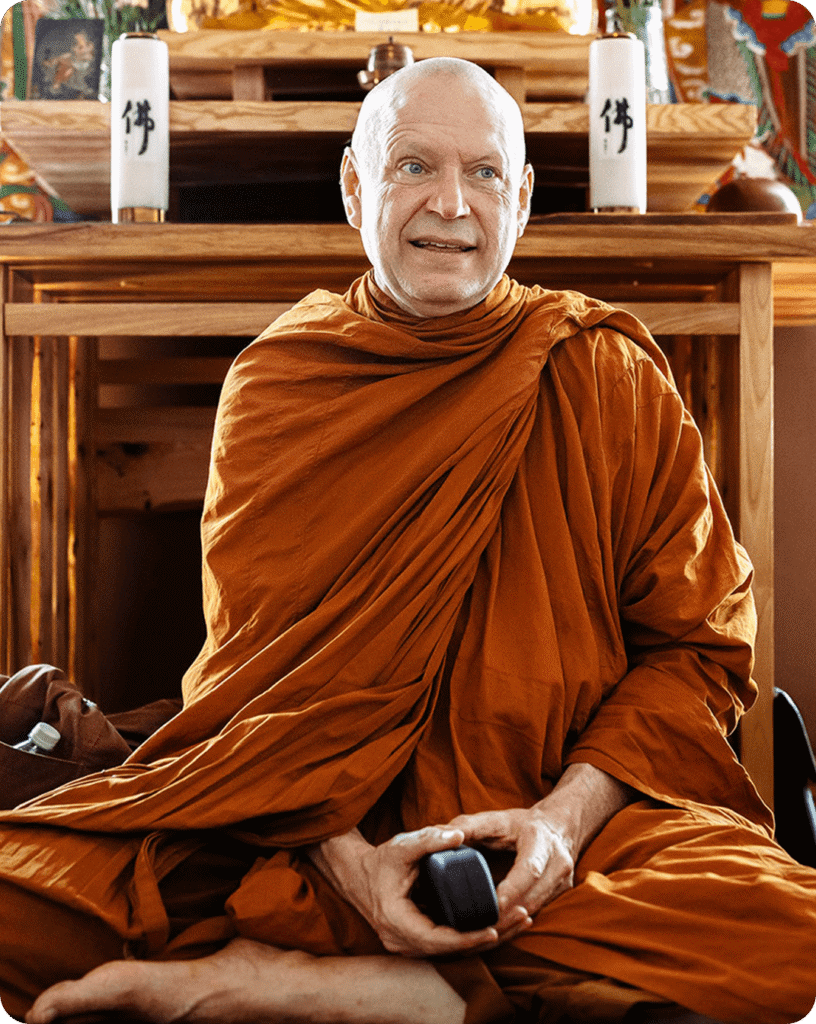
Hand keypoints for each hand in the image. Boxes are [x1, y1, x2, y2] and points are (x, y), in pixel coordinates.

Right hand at [306, 826, 530, 957]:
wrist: (358, 875)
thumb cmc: (382, 860)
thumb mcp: (402, 845)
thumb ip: (429, 839)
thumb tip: (459, 835)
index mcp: (396, 920)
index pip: (437, 940)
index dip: (467, 938)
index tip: (494, 927)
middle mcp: (401, 940)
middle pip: (451, 950)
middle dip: (487, 938)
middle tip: (520, 920)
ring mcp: (408, 945)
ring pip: (453, 952)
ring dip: (486, 939)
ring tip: (519, 921)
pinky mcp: (417, 942)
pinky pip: (449, 945)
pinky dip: (474, 937)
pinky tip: (500, 924)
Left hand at [444, 808, 575, 929]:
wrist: (560, 827)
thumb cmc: (522, 824)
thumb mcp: (497, 819)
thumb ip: (469, 825)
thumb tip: (440, 832)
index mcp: (541, 841)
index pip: (529, 870)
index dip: (512, 889)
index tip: (494, 904)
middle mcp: (558, 863)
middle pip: (533, 896)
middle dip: (507, 914)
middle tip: (479, 925)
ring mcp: (563, 882)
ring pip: (535, 909)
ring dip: (511, 922)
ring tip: (483, 930)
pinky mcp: (562, 895)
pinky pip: (538, 912)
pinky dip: (517, 921)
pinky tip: (497, 927)